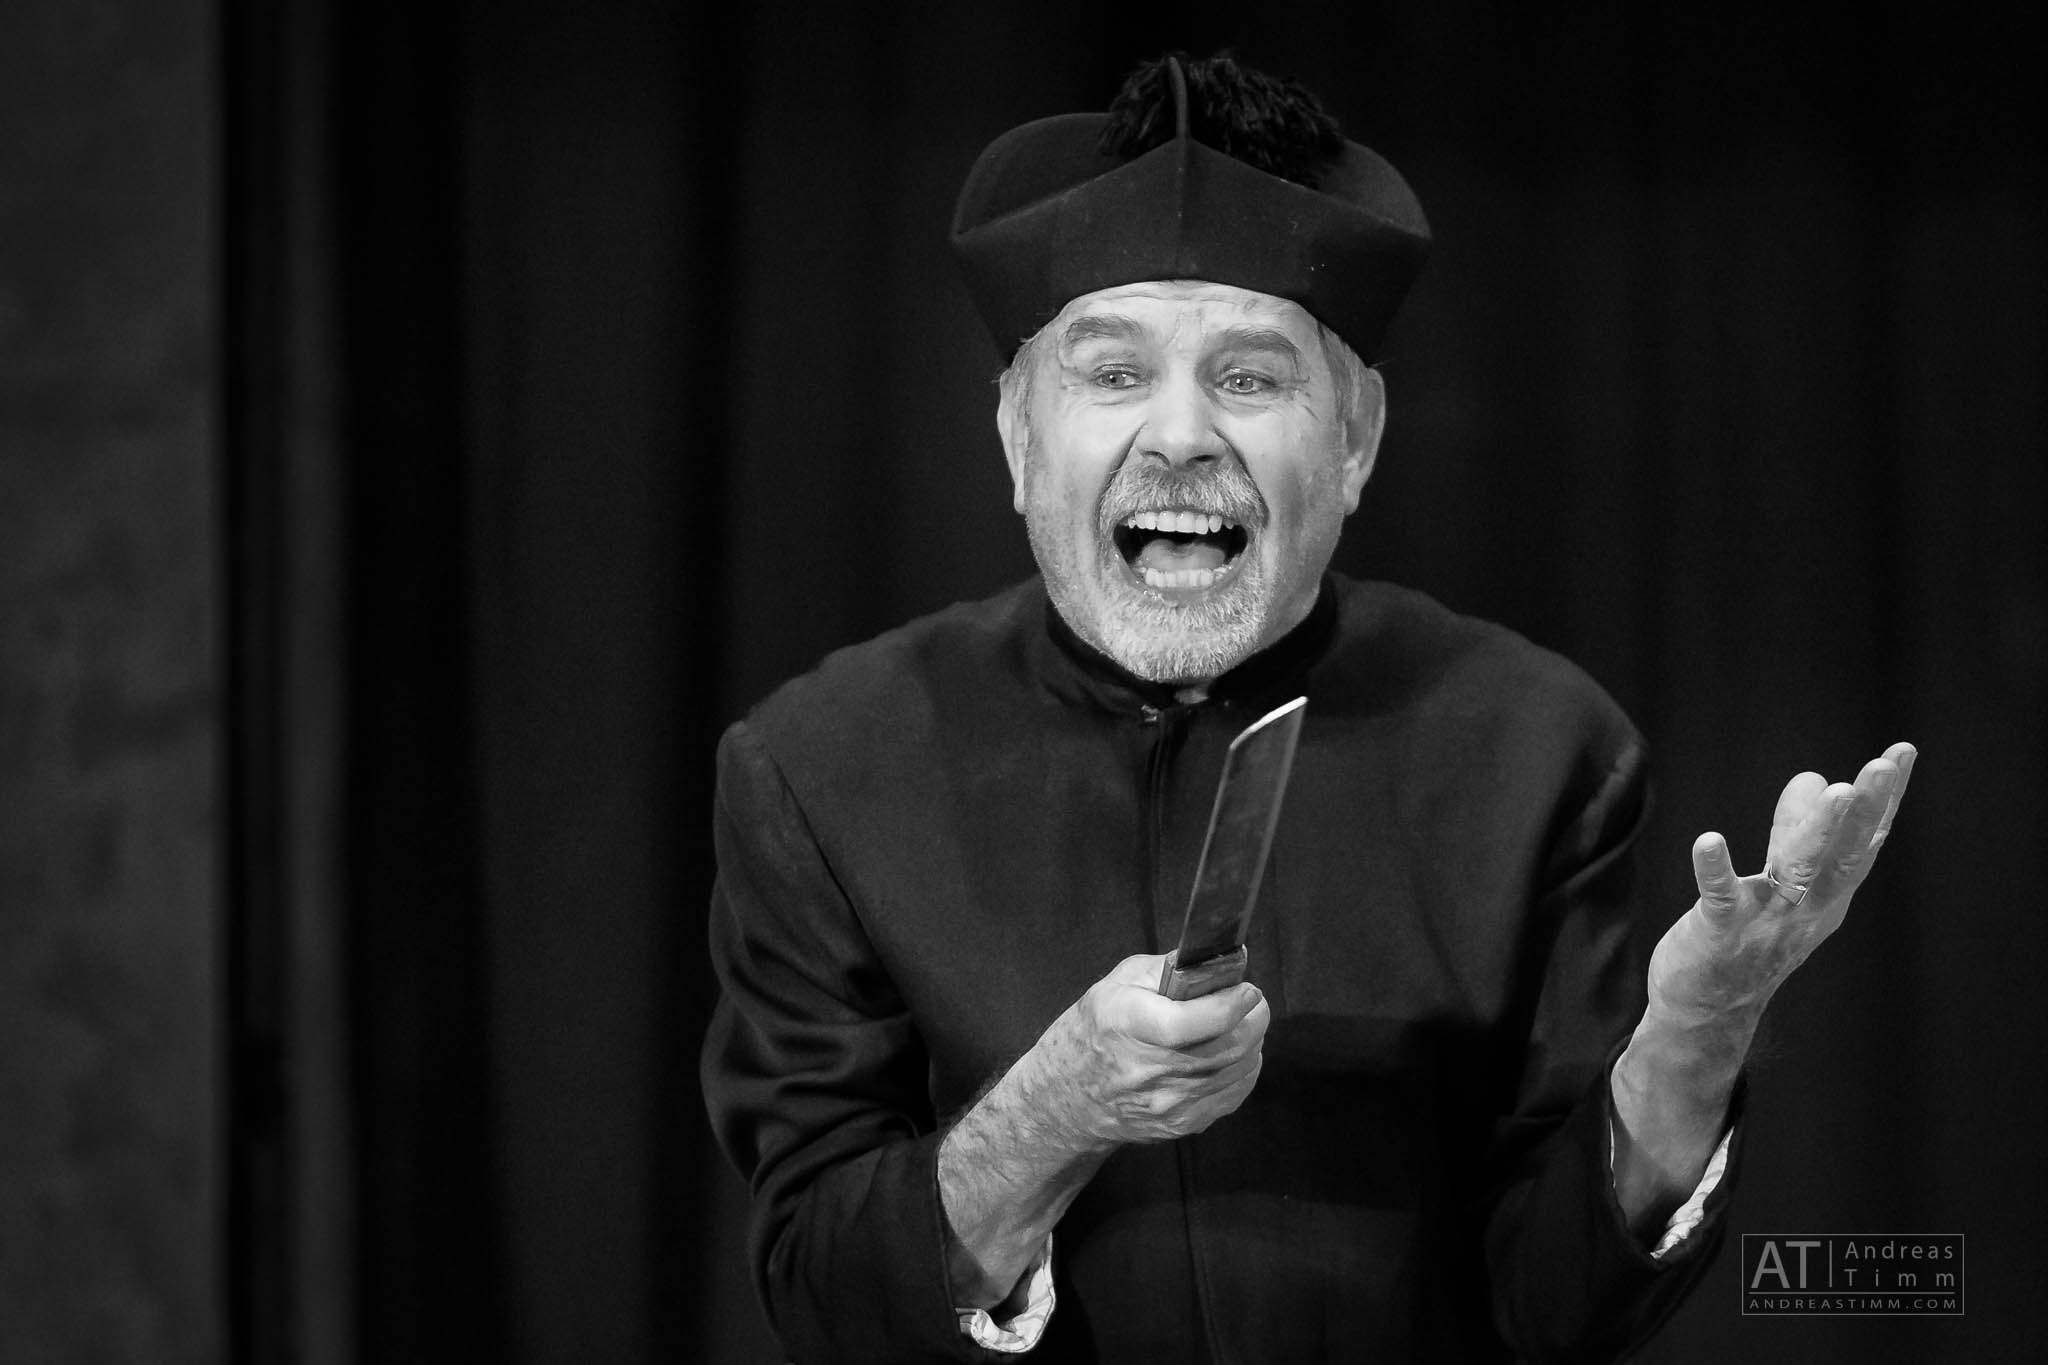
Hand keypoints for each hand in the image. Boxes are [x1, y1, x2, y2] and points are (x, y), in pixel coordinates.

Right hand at [1026, 952, 1268, 1150]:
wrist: (1071, 1098)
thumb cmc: (1095, 1031)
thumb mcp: (1117, 984)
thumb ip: (1168, 970)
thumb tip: (1215, 965)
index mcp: (1128, 1024)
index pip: (1192, 1021)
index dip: (1230, 1004)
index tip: (1246, 989)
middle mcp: (1149, 1070)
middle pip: (1227, 1046)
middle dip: (1253, 1018)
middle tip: (1253, 1001)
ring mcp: (1169, 1103)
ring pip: (1238, 1070)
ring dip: (1252, 1041)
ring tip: (1243, 1024)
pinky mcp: (1184, 1124)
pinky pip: (1234, 1094)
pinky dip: (1244, 1069)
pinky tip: (1233, 1053)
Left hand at [1646, 741, 1916, 1028]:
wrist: (1707, 1010)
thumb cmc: (1749, 940)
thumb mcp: (1786, 887)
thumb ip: (1799, 835)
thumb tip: (1819, 778)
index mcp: (1828, 896)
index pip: (1864, 843)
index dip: (1884, 800)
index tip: (1901, 752)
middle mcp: (1807, 909)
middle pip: (1845, 855)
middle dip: (1865, 810)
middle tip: (1881, 764)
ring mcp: (1766, 921)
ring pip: (1797, 872)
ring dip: (1815, 832)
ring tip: (1833, 791)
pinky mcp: (1719, 931)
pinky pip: (1718, 896)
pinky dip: (1714, 868)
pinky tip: (1708, 840)